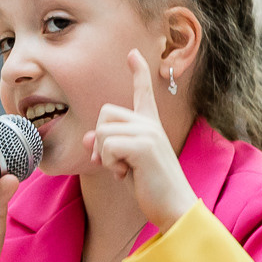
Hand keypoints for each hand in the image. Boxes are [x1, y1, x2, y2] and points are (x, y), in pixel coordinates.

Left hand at [86, 51, 197, 231]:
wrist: (174, 208)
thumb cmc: (151, 189)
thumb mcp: (125, 165)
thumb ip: (107, 148)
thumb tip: (87, 138)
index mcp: (150, 126)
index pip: (143, 93)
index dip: (138, 72)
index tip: (133, 54)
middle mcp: (150, 124)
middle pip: (105, 114)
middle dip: (100, 140)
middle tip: (115, 163)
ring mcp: (149, 132)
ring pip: (102, 131)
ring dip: (105, 155)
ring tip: (125, 170)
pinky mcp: (144, 145)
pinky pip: (108, 145)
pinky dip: (110, 163)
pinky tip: (126, 174)